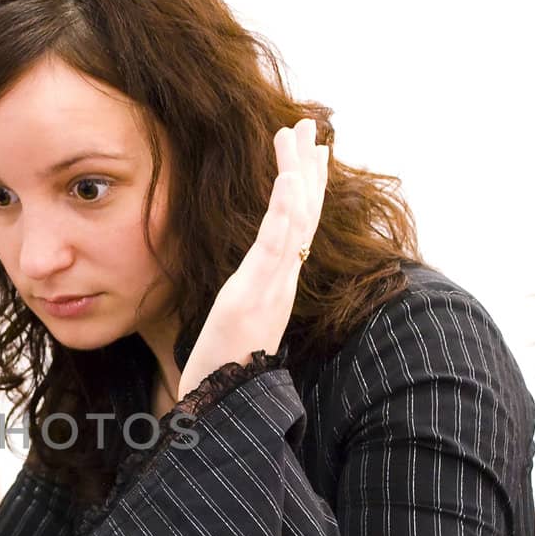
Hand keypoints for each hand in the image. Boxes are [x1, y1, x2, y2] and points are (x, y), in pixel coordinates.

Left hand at [177, 119, 328, 399]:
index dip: (306, 190)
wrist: (221, 410)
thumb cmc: (221, 376)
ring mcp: (271, 287)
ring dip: (299, 175)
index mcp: (275, 286)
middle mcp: (281, 283)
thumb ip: (241, 307)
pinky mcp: (255, 296)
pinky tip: (289, 180)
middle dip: (307, 169)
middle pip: (302, 215)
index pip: (296, 228)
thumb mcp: (231, 330)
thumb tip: (241, 294)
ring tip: (301, 135)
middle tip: (310, 126)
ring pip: (295, 222)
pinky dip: (285, 210)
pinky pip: (277, 246)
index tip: (312, 155)